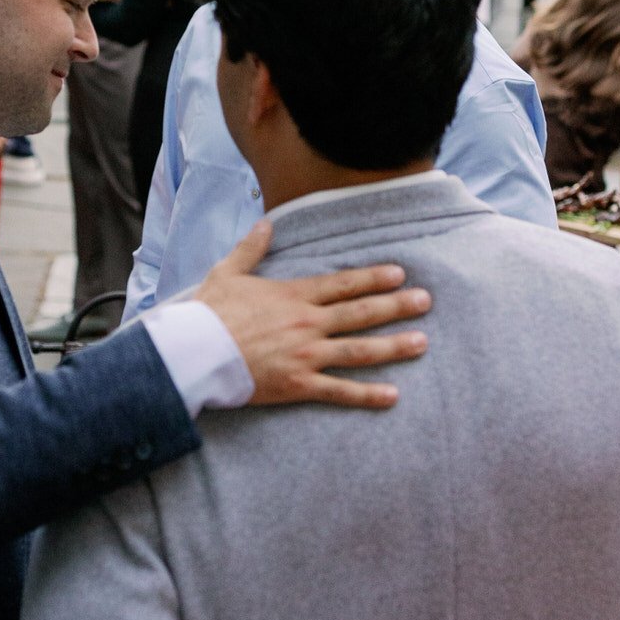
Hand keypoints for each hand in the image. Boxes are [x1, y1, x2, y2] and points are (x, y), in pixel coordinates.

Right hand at [193, 220, 428, 408]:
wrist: (194, 352)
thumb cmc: (207, 313)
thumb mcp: (228, 273)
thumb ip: (251, 249)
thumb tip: (266, 223)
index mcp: (293, 295)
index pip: (342, 284)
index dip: (372, 278)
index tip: (399, 274)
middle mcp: (307, 323)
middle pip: (361, 312)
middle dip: (396, 306)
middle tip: (425, 301)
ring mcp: (306, 355)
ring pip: (359, 350)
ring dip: (393, 346)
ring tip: (422, 342)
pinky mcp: (298, 385)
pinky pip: (339, 391)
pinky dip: (367, 395)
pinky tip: (393, 396)